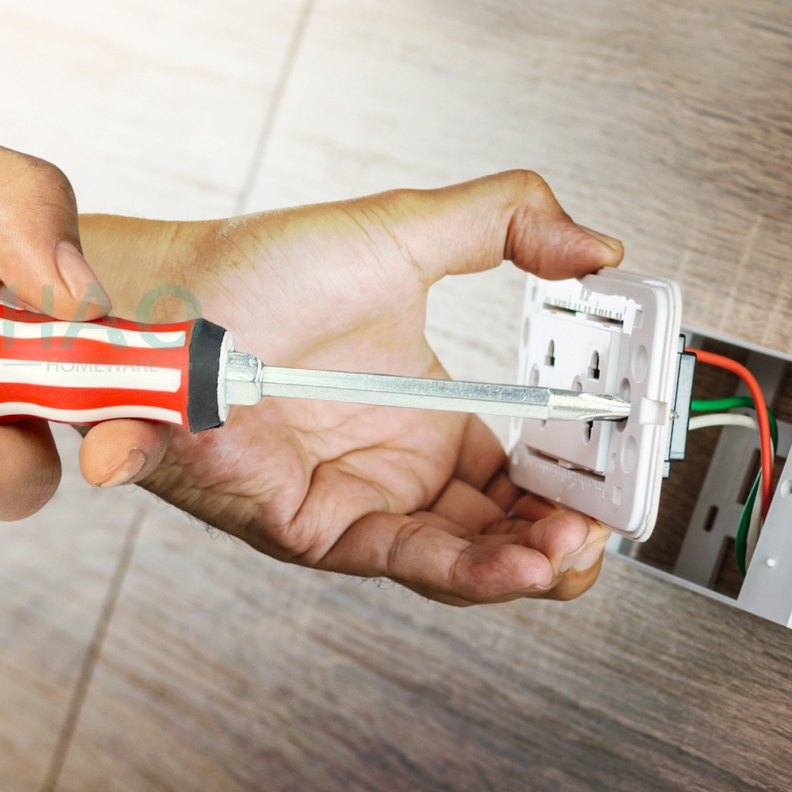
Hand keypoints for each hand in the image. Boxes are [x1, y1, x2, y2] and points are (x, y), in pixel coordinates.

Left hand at [78, 172, 622, 604]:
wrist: (169, 298)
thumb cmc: (261, 268)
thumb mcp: (401, 232)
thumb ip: (504, 222)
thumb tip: (597, 245)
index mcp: (427, 411)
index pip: (523, 468)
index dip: (576, 476)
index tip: (621, 464)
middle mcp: (395, 463)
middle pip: (501, 526)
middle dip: (564, 534)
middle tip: (610, 520)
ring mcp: (357, 498)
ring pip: (463, 558)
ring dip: (530, 564)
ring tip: (580, 546)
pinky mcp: (314, 527)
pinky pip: (405, 558)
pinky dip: (470, 569)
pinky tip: (527, 564)